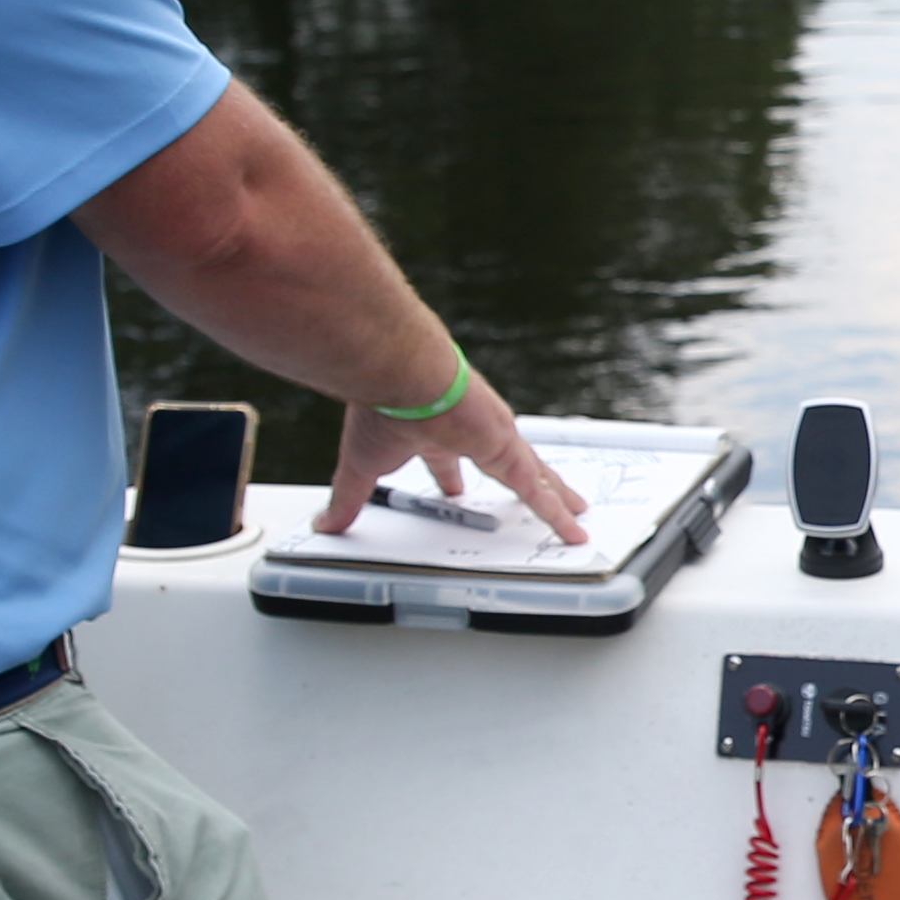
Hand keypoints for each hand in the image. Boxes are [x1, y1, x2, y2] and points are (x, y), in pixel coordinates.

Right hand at [318, 370, 595, 540]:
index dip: (450, 477)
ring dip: (554, 493)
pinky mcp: (509, 449)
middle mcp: (470, 433)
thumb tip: (324, 525)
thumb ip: (347, 499)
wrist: (403, 374)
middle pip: (504, 465)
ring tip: (576, 511)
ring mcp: (495, 439)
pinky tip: (574, 525)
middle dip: (519, 481)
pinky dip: (558, 510)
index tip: (454, 488)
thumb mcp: (362, 466)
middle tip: (536, 497)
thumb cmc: (381, 406)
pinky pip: (540, 488)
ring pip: (533, 474)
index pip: (445, 459)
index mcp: (433, 433)